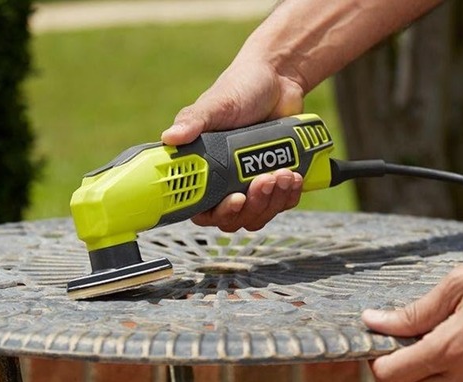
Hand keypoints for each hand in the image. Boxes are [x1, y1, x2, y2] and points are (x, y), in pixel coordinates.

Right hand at [161, 60, 305, 230]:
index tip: (233, 200)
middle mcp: (223, 182)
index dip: (216, 213)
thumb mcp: (216, 105)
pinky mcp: (276, 183)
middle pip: (233, 219)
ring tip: (283, 172)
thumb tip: (169, 138)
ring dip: (272, 200)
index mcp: (203, 169)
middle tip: (262, 181)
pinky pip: (281, 204)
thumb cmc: (240, 90)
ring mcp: (250, 184)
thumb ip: (193, 122)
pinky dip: (289, 195)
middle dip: (251, 206)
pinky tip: (293, 175)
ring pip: (258, 215)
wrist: (279, 81)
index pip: (201, 209)